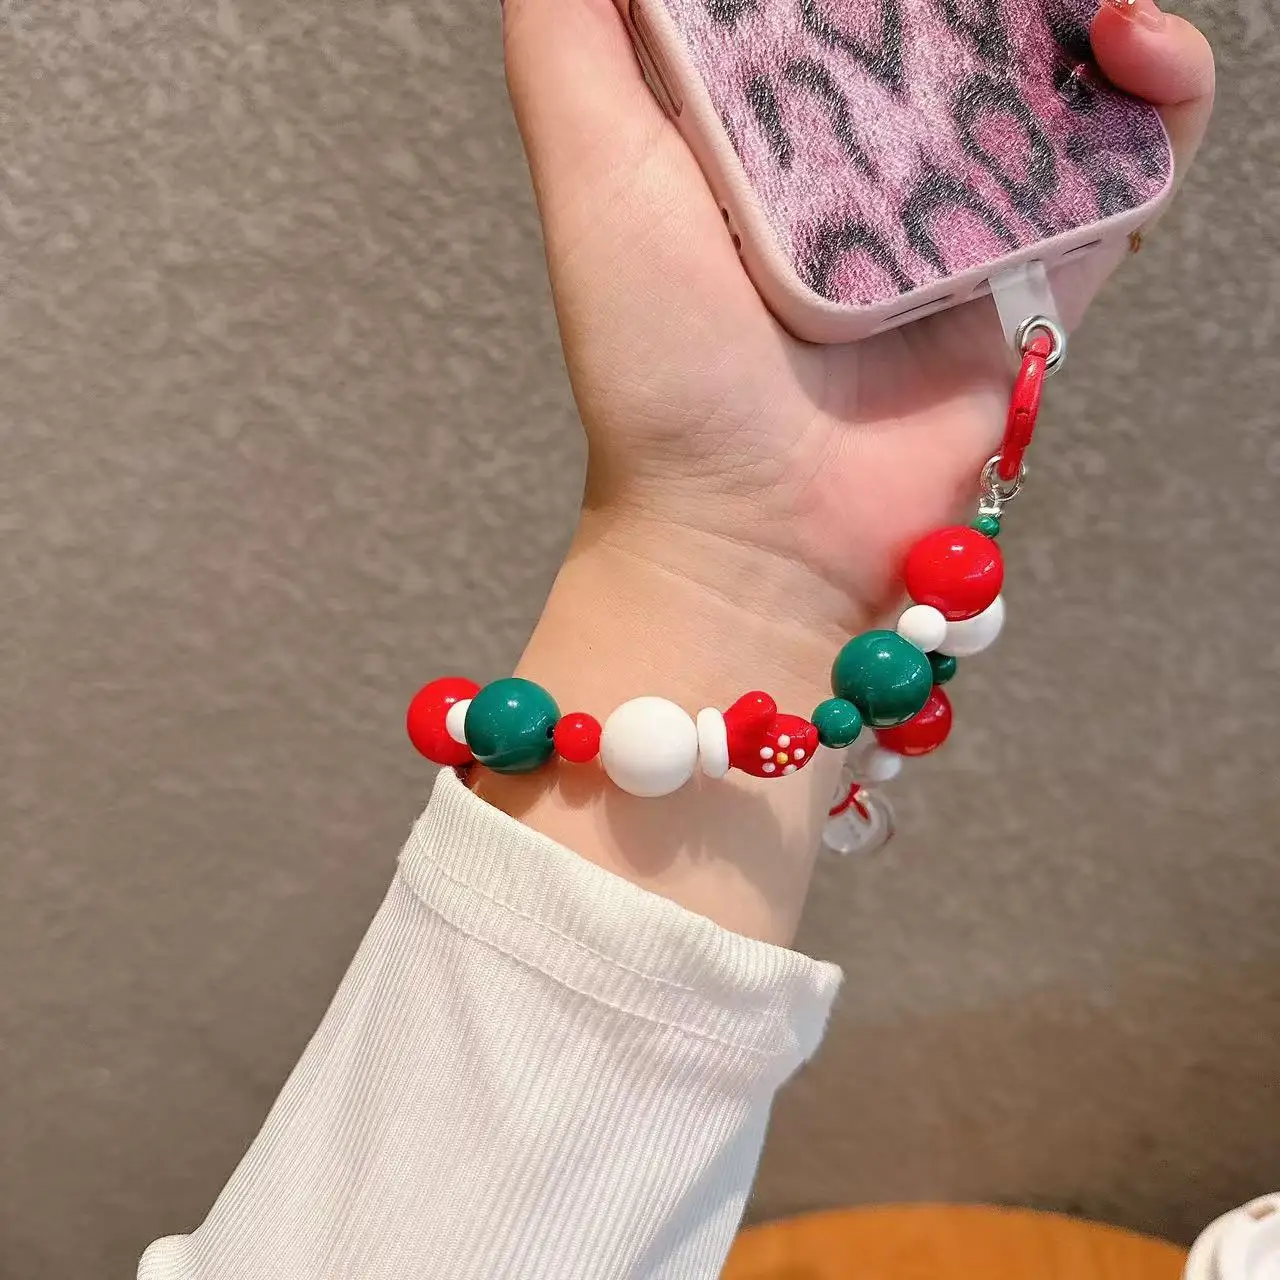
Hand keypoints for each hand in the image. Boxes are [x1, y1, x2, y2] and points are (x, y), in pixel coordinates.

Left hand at [503, 0, 1214, 630]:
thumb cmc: (660, 368)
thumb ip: (573, 37)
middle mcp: (867, 171)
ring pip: (1056, 81)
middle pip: (959, 21)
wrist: (750, 534)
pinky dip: (1160, 102)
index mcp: (772, 127)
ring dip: (1088, 13)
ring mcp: (958, 228)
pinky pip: (1127, 177)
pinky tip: (1133, 48)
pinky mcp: (1035, 288)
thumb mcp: (592, 173)